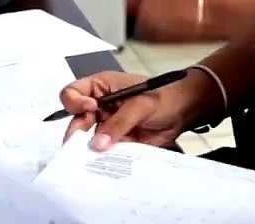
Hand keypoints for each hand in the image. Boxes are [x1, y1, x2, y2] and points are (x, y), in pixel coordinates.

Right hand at [59, 70, 190, 150]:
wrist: (183, 112)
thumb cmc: (163, 97)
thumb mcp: (141, 105)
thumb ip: (120, 123)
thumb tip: (97, 144)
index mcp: (101, 88)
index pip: (72, 93)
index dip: (75, 101)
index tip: (90, 109)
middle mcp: (98, 107)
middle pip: (75, 121)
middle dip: (75, 134)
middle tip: (82, 146)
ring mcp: (105, 126)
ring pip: (85, 141)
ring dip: (87, 151)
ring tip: (90, 160)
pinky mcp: (113, 142)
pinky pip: (101, 153)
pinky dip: (100, 160)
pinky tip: (101, 166)